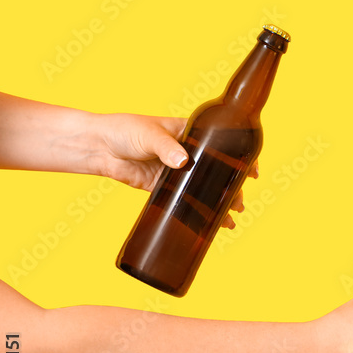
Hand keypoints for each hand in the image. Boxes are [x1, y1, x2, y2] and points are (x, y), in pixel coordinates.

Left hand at [91, 112, 253, 227]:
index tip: (253, 169)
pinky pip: (186, 200)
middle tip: (238, 201)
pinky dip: (200, 211)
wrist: (99, 147)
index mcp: (191, 133)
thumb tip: (182, 161)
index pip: (222, 144)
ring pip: (204, 187)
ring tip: (230, 216)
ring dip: (219, 201)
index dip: (240, 156)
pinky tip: (212, 222)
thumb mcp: (149, 134)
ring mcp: (177, 171)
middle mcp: (189, 152)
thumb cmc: (125, 130)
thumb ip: (166, 147)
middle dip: (232, 186)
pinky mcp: (164, 187)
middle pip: (217, 170)